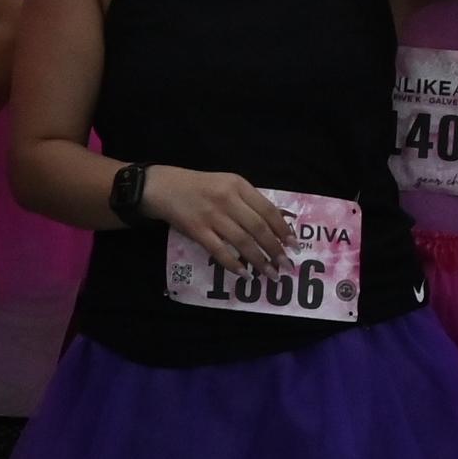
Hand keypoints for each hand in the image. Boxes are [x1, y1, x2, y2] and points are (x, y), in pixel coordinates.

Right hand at [148, 167, 289, 274]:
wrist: (163, 187)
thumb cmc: (199, 187)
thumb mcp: (227, 184)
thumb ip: (248, 201)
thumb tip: (275, 225)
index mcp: (238, 185)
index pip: (268, 209)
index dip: (283, 229)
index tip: (294, 245)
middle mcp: (228, 199)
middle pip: (258, 227)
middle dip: (275, 249)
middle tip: (286, 265)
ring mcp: (212, 215)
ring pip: (242, 241)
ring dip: (259, 260)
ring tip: (270, 273)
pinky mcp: (197, 230)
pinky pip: (219, 250)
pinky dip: (233, 264)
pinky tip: (244, 273)